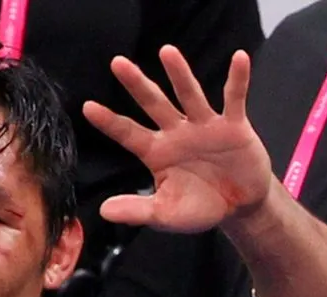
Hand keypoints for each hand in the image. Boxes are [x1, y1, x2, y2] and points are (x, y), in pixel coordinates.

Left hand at [85, 47, 272, 232]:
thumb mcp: (165, 214)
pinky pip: (234, 99)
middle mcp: (176, 134)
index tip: (87, 107)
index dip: (108, 121)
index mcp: (156, 152)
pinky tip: (239, 58)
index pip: (127, 133)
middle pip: (153, 104)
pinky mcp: (234, 127)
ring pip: (189, 95)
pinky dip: (238, 79)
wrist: (239, 207)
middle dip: (136, 84)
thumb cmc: (199, 207)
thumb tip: (104, 212)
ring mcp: (204, 127)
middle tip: (117, 63)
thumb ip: (137, 210)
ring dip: (179, 74)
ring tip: (166, 52)